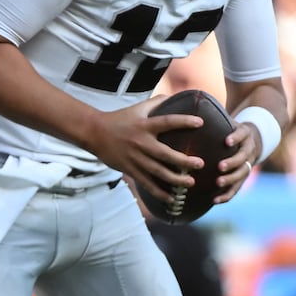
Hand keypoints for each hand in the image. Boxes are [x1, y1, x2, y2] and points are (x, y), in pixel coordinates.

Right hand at [87, 98, 204, 205]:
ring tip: (190, 182)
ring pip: (157, 171)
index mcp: (144, 125)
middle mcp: (140, 142)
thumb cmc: (119, 119)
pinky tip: (171, 198)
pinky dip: (158, 192)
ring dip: (174, 178)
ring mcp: (134, 158)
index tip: (200, 123)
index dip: (183, 121)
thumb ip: (156, 102)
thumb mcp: (137, 108)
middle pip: (164, 154)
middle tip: (200, 164)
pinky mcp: (129, 169)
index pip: (167, 122)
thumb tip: (175, 96)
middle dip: (183, 160)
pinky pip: (146, 183)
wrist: (94, 133)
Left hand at [213, 120, 259, 204]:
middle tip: (220, 167)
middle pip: (243, 157)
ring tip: (218, 182)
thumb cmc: (230, 129)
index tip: (227, 141)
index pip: (242, 134)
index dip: (235, 138)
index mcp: (244, 134)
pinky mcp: (243, 176)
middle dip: (232, 162)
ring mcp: (248, 164)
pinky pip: (237, 188)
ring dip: (230, 179)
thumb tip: (193, 112)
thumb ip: (215, 120)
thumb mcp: (227, 121)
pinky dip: (227, 194)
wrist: (252, 139)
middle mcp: (248, 149)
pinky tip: (215, 200)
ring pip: (242, 173)